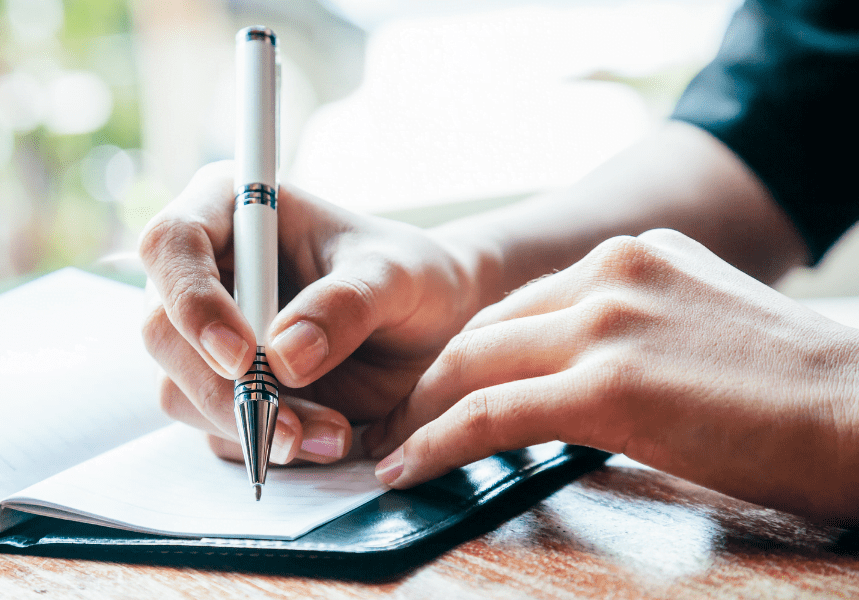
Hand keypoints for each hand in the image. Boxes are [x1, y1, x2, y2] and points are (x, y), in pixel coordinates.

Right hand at [139, 162, 495, 464]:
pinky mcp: (220, 388)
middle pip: (162, 330)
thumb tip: (284, 357)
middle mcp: (204, 271)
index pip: (171, 244)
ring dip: (249, 425)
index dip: (192, 301)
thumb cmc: (410, 277)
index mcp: (231, 209)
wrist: (431, 329)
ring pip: (180, 390)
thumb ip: (345, 304)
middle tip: (288, 427)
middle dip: (221, 387)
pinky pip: (215, 428)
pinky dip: (263, 444)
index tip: (242, 355)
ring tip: (332, 434)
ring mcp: (203, 336)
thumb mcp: (396, 277)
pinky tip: (323, 439)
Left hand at [364, 229, 858, 524]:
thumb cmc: (794, 389)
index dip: (469, 351)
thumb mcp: (700, 322)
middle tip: (397, 422)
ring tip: (391, 450)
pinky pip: (489, 414)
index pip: (520, 304)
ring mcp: (605, 323)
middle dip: (430, 380)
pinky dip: (436, 444)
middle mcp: (609, 273)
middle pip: (483, 329)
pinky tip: (409, 469)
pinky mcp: (605, 385)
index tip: (439, 387)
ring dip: (420, 415)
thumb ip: (632, 328)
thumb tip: (575, 374)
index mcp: (632, 254)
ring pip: (473, 366)